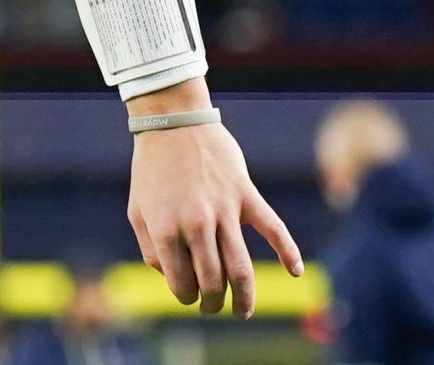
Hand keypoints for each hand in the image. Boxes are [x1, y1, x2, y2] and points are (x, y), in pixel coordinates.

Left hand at [122, 93, 301, 316]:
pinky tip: (296, 271)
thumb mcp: (137, 211)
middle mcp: (195, 224)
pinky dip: (288, 251)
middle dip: (212, 303)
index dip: (186, 296)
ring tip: (242, 312)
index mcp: (166, 230)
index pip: (182, 283)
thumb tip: (173, 278)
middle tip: (211, 308)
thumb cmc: (152, 169)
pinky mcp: (245, 194)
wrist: (173, 122)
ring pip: (240, 267)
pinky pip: (272, 227)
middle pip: (213, 282)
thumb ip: (151, 250)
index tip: (188, 294)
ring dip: (243, 297)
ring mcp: (224, 209)